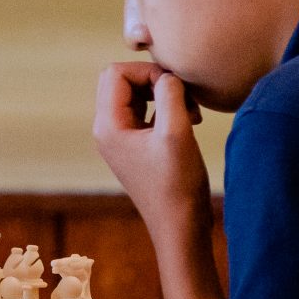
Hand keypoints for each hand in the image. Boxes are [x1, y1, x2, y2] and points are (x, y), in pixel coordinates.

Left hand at [93, 62, 210, 233]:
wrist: (180, 227)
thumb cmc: (177, 185)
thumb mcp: (176, 133)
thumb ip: (170, 95)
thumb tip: (167, 75)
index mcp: (108, 126)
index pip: (116, 72)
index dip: (147, 71)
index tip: (175, 88)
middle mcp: (108, 130)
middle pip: (122, 80)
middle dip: (155, 80)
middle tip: (183, 97)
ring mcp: (121, 139)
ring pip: (136, 95)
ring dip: (164, 94)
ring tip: (190, 112)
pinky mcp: (136, 146)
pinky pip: (145, 112)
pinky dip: (167, 109)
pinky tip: (189, 122)